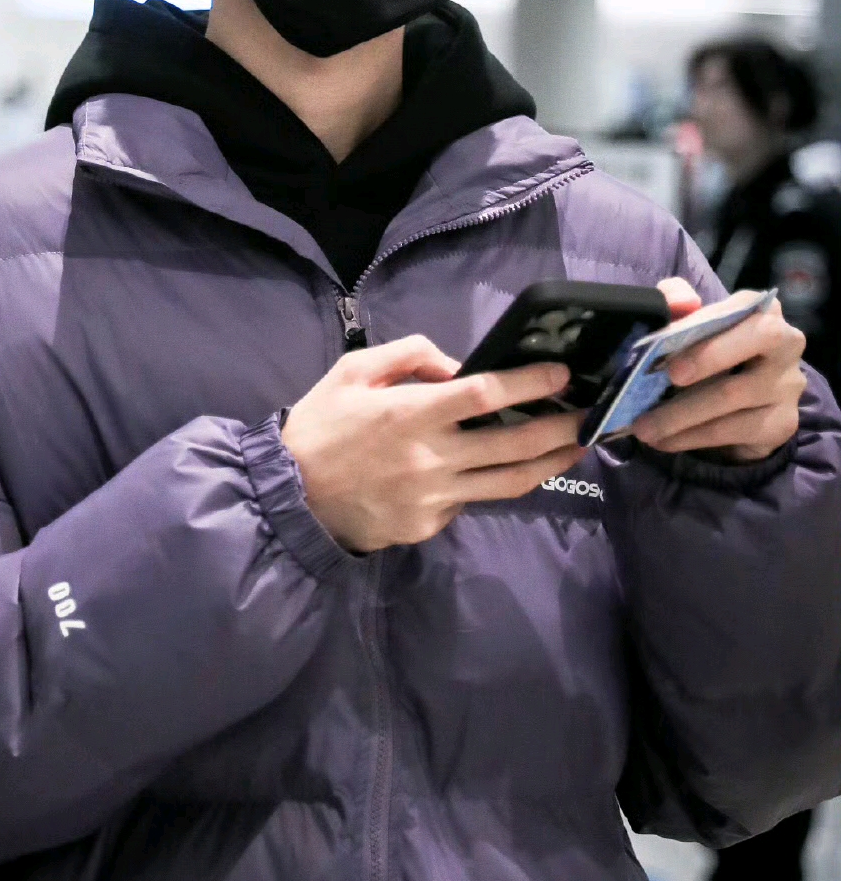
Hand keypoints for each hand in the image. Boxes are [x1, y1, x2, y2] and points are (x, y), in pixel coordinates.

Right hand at [281, 334, 585, 551]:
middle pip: (514, 444)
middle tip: (591, 414)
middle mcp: (430, 458)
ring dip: (550, 462)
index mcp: (410, 413)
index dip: (531, 382)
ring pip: (509, 482)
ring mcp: (433, 498)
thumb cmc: (321, 426)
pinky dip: (493, 482)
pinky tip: (508, 469)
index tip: (562, 373)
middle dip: (561, 426)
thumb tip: (458, 364)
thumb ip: (408, 355)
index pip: (487, 395)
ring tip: (576, 446)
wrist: (290, 497)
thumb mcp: (353, 371)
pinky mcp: (429, 525)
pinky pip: (472, 501)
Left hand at [633, 277, 805, 461]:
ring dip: (682, 412)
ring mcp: (788, 385)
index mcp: (763, 311)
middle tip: (669, 376)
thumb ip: (677, 302)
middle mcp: (787, 342)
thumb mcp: (690, 327)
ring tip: (643, 425)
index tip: (665, 339)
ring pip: (735, 395)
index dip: (703, 320)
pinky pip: (733, 430)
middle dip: (710, 355)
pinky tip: (663, 441)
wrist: (741, 410)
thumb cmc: (709, 357)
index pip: (740, 305)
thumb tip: (679, 301)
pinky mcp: (782, 423)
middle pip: (760, 337)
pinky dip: (691, 437)